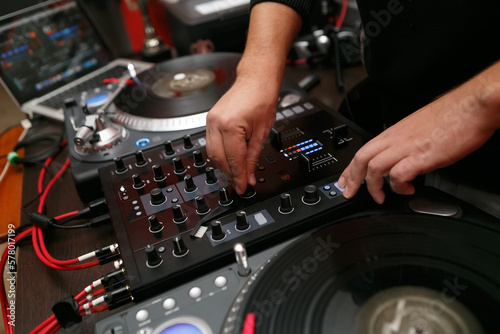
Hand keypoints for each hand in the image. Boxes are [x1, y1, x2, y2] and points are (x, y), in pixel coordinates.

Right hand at [206, 79, 277, 193]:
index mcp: (230, 126)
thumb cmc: (262, 98)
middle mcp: (216, 123)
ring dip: (223, 165)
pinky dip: (219, 154)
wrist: (256, 80)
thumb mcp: (262, 132)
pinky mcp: (210, 119)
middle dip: (230, 173)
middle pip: (219, 159)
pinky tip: (228, 159)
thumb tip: (249, 175)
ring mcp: (210, 120)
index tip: (243, 187)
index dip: (239, 176)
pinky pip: (211, 143)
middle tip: (240, 183)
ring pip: (212, 153)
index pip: (233, 160)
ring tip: (236, 174)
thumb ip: (254, 157)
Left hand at [337, 73, 499, 202]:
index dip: (350, 167)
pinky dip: (399, 187)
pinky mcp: (422, 156)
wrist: (473, 106)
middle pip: (361, 158)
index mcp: (394, 132)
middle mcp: (396, 138)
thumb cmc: (452, 116)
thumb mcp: (419, 129)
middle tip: (349, 193)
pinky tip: (408, 191)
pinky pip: (399, 175)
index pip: (363, 150)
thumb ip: (405, 143)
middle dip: (351, 178)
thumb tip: (401, 158)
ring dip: (373, 187)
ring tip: (380, 198)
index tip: (344, 180)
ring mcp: (407, 147)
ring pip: (374, 167)